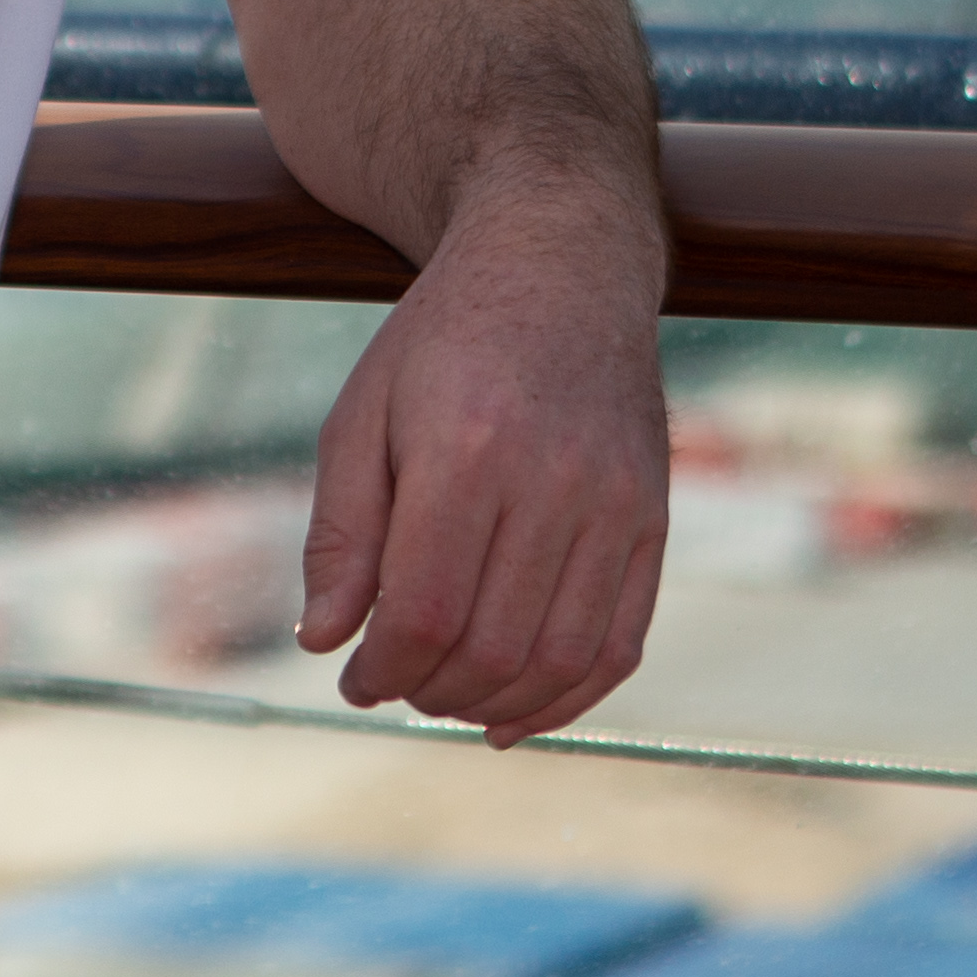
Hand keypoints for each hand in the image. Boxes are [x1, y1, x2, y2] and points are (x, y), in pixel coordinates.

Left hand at [295, 186, 668, 745]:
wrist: (560, 264)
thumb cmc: (443, 341)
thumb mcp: (362, 413)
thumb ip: (341, 532)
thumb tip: (324, 642)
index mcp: (466, 448)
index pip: (422, 611)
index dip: (380, 670)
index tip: (352, 678)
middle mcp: (553, 479)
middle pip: (490, 646)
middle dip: (428, 690)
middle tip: (393, 684)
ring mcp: (617, 502)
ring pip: (558, 659)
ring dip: (490, 703)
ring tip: (443, 694)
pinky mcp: (653, 518)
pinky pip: (619, 644)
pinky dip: (566, 698)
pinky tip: (511, 712)